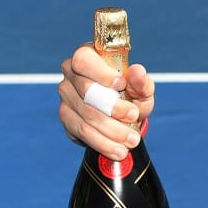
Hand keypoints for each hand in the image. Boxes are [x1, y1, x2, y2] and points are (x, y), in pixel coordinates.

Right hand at [58, 44, 155, 160]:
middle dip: (113, 107)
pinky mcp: (66, 118)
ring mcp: (66, 97)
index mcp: (87, 57)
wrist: (123, 115)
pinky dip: (102, 143)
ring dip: (111, 131)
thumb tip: (137, 70)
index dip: (100, 73)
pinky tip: (117, 150)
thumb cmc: (131, 94)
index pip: (84, 60)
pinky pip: (82, 133)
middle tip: (134, 116)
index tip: (121, 84)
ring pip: (86, 115)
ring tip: (131, 140)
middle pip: (86, 91)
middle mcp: (71, 74)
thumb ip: (141, 81)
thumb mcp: (142, 88)